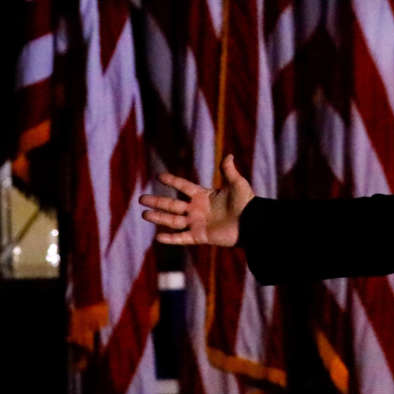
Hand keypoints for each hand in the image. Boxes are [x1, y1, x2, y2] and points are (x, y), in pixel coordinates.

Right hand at [138, 154, 254, 245]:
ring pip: (173, 220)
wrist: (252, 224)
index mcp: (205, 196)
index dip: (173, 181)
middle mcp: (198, 210)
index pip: (184, 187)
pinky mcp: (200, 236)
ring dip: (159, 217)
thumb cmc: (247, 204)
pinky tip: (158, 237)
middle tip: (141, 199)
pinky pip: (182, 238)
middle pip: (173, 205)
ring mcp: (198, 223)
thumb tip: (229, 155)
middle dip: (157, 201)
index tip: (159, 176)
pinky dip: (171, 238)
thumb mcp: (238, 184)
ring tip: (144, 214)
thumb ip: (229, 171)